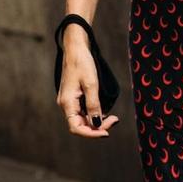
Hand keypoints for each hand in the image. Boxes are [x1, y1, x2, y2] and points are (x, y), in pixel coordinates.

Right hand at [56, 24, 117, 138]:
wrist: (76, 48)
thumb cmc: (82, 63)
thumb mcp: (91, 84)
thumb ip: (94, 105)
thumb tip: (96, 124)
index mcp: (67, 103)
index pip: (76, 128)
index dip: (91, 134)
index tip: (107, 132)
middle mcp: (67, 105)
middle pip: (82, 125)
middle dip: (98, 126)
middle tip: (115, 120)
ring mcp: (70, 101)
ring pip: (84, 119)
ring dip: (98, 120)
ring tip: (113, 117)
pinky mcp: (75, 97)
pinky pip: (85, 111)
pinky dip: (96, 113)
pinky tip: (106, 110)